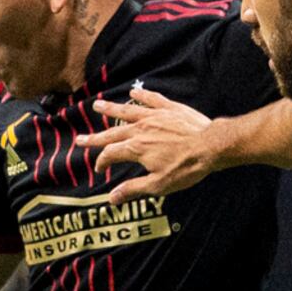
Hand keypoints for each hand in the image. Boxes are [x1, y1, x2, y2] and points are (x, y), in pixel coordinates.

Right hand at [76, 86, 230, 202]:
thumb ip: (133, 189)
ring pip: (127, 111)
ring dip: (111, 109)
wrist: (211, 146)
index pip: (110, 154)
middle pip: (111, 133)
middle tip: (80, 139)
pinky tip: (134, 92)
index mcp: (135, 148)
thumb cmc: (186, 167)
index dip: (102, 162)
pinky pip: (151, 99)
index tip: (100, 169)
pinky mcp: (169, 108)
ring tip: (97, 105)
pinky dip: (141, 95)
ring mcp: (154, 116)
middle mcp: (140, 129)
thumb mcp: (158, 185)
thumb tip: (111, 198)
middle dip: (95, 138)